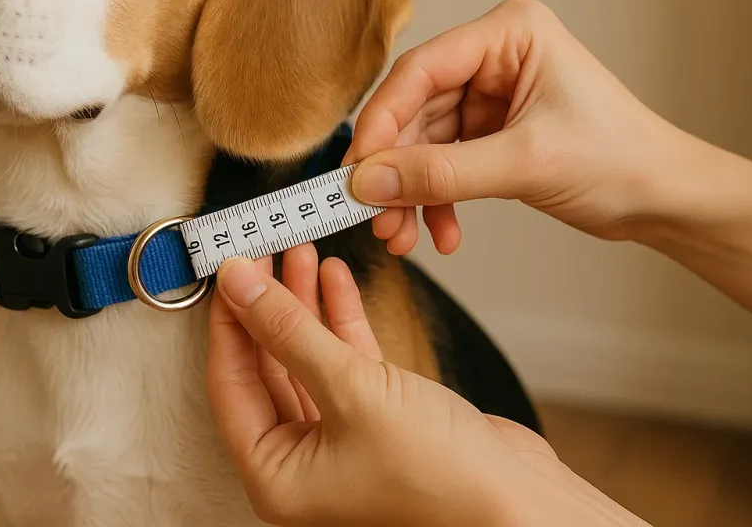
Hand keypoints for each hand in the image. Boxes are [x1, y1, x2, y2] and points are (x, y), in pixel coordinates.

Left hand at [206, 245, 644, 526]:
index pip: (230, 382)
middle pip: (267, 366)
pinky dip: (341, 318)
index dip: (229, 319)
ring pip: (307, 357)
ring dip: (304, 304)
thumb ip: (290, 331)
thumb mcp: (351, 391)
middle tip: (264, 251)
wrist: (522, 503)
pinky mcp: (380, 419)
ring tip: (299, 251)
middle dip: (268, 304)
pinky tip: (335, 277)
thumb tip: (238, 283)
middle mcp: (302, 463)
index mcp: (276, 474)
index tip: (229, 267)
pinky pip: (346, 361)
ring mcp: (342, 440)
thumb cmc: (441, 478)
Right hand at [346, 0, 683, 254]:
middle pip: (415, 110)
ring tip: (402, 238)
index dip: (382, 122)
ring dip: (411, 193)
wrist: (666, 199)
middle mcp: (494, 55)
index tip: (356, 172)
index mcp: (509, 33)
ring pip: (423, 142)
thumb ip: (440, 173)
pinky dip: (436, 199)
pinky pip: (444, 162)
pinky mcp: (491, 130)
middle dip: (396, 170)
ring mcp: (491, 93)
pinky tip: (442, 234)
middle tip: (375, 218)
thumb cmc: (620, 160)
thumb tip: (366, 182)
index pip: (420, 70)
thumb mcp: (524, 165)